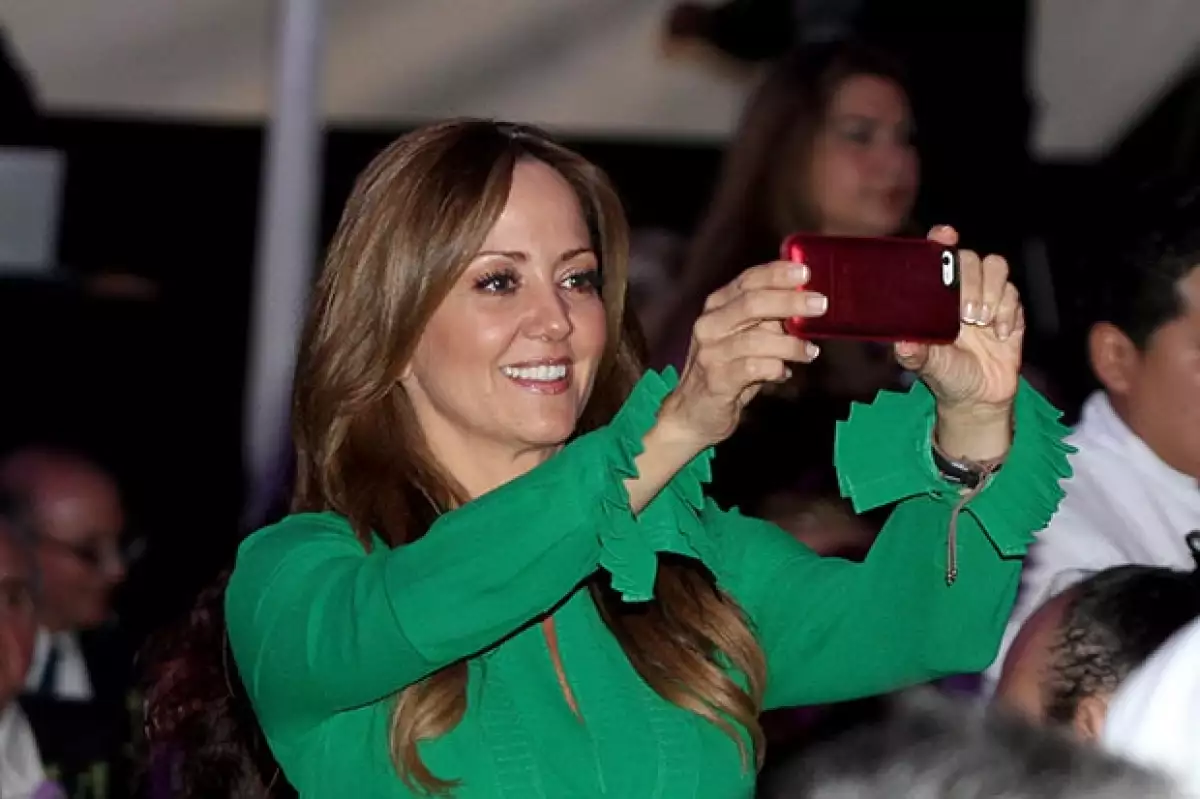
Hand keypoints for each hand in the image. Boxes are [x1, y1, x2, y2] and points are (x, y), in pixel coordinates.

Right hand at [660, 261, 824, 447]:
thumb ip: (768, 320)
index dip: (777, 273)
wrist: (693, 413)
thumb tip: (806, 304)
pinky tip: (784, 373)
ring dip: (790, 344)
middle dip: (790, 301)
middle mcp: (709, 325)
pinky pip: (753, 368)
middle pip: (752, 303)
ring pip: (756, 339)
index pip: (748, 281)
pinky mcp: (716, 380)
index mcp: (717, 307)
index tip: (805, 272)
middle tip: (820, 304)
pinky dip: (776, 368)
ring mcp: (710, 353)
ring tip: (810, 351)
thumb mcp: (744, 338)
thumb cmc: (726, 370)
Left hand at [894, 225, 1023, 459]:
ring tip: (983, 322)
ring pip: (996, 266)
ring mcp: (988, 298)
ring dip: (992, 292)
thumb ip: (914, 354)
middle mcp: (961, 290)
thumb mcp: (926, 366)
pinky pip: (1015, 293)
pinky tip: (1000, 334)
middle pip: (971, 258)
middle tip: (967, 316)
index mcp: (936, 296)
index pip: (939, 256)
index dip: (942, 240)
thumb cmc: (946, 375)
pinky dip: (1009, 312)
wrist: (978, 397)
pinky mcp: (1012, 311)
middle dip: (972, 282)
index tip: (946, 235)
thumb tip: (903, 343)